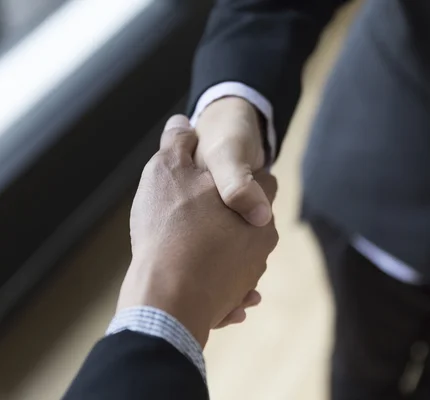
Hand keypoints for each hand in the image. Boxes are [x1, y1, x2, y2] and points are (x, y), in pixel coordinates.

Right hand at [117, 115, 278, 346]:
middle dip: (231, 217)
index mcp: (255, 200)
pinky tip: (197, 279)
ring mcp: (252, 270)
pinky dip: (218, 282)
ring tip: (191, 250)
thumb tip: (183, 122)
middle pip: (252, 219)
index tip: (213, 185)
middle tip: (197, 218)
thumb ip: (178, 143)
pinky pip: (231, 285)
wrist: (167, 296)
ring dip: (223, 251)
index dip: (240, 178)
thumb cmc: (170, 227)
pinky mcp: (237, 297)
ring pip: (241, 254)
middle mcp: (262, 235)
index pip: (262, 180)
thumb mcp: (167, 170)